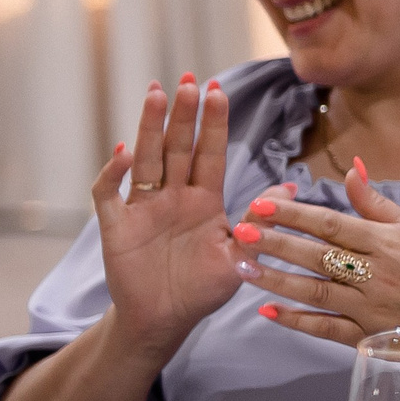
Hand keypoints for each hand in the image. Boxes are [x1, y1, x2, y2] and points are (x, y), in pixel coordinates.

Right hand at [96, 77, 242, 353]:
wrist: (165, 321)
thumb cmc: (203, 288)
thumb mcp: (240, 256)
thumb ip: (261, 222)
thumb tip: (289, 185)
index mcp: (204, 200)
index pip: (209, 153)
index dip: (213, 123)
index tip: (217, 89)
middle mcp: (173, 197)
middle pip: (177, 148)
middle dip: (182, 114)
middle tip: (188, 79)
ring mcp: (143, 209)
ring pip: (146, 160)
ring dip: (149, 128)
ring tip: (156, 94)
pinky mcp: (117, 226)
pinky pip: (110, 195)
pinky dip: (114, 174)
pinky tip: (124, 153)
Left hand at [234, 158, 399, 348]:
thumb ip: (377, 203)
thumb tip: (350, 168)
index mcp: (388, 243)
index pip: (332, 224)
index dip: (294, 214)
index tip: (261, 204)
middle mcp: (376, 274)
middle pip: (316, 255)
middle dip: (276, 243)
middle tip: (240, 231)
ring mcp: (370, 308)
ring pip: (314, 292)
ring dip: (276, 280)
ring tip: (244, 267)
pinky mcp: (368, 337)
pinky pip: (326, 329)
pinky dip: (296, 321)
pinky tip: (268, 312)